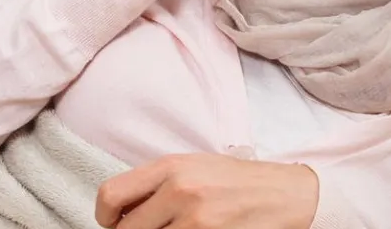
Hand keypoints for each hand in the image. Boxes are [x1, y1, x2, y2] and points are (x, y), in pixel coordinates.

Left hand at [94, 153, 318, 228]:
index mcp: (170, 167)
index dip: (103, 217)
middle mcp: (180, 191)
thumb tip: (119, 211)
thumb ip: (156, 184)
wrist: (286, 194)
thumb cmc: (236, 181)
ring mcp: (197, 221)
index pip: (111, 194)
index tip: (111, 224)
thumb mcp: (193, 166)